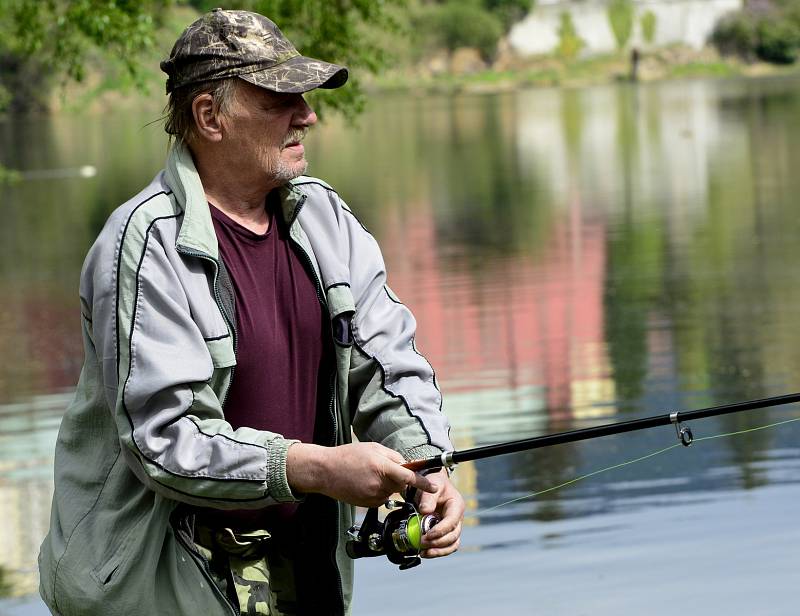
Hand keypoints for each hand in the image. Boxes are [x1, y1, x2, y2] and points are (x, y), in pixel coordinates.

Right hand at [286, 442, 435, 507]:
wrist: (324, 471)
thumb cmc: (347, 456)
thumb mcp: (372, 448)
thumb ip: (392, 456)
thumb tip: (406, 464)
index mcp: (381, 467)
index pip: (408, 477)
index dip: (423, 484)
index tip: (434, 487)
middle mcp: (378, 484)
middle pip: (400, 484)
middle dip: (398, 477)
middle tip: (382, 468)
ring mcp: (372, 496)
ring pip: (390, 491)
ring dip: (386, 484)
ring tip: (368, 474)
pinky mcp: (367, 504)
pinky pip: (381, 498)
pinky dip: (378, 491)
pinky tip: (364, 483)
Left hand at [416, 469, 464, 557]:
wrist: (431, 485)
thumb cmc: (433, 483)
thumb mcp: (431, 485)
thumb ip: (428, 497)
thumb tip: (425, 511)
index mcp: (456, 506)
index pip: (452, 522)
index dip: (441, 530)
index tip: (427, 535)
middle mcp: (457, 518)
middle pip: (453, 536)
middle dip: (437, 542)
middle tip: (421, 542)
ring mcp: (453, 527)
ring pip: (452, 545)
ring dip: (438, 551)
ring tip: (423, 552)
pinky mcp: (446, 533)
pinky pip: (446, 546)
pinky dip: (437, 551)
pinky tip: (424, 553)